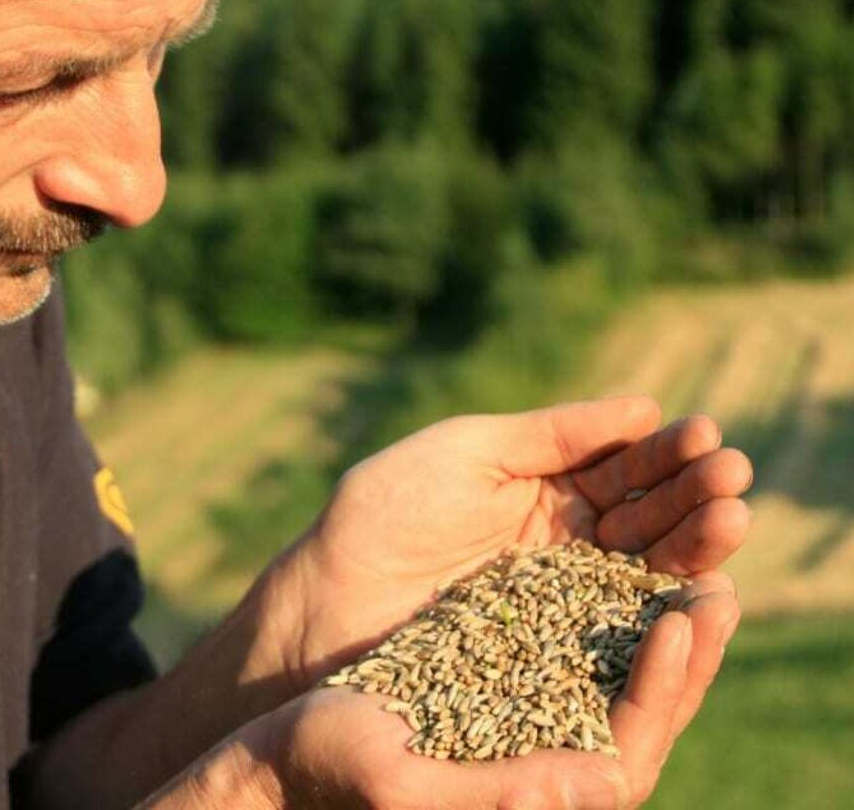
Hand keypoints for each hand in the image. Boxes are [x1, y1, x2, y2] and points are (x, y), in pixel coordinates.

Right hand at [257, 574, 737, 809]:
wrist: (285, 745)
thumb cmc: (331, 769)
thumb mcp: (409, 784)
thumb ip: (504, 794)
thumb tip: (608, 785)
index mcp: (537, 795)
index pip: (630, 744)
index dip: (669, 685)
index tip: (685, 618)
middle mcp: (547, 754)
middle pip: (641, 701)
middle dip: (685, 641)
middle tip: (719, 575)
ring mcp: (529, 710)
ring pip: (616, 660)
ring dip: (653, 606)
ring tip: (684, 551)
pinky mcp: (504, 672)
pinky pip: (573, 633)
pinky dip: (602, 592)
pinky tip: (617, 545)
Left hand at [268, 396, 750, 687]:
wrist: (327, 601)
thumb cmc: (383, 513)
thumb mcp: (466, 452)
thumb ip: (549, 435)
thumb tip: (642, 407)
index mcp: (542, 487)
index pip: (621, 466)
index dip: (664, 451)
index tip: (701, 431)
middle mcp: (563, 541)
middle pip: (647, 515)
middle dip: (692, 492)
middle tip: (729, 472)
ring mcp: (561, 597)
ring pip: (645, 569)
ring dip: (694, 541)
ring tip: (730, 512)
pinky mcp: (553, 649)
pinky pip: (619, 628)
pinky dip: (663, 607)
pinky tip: (699, 583)